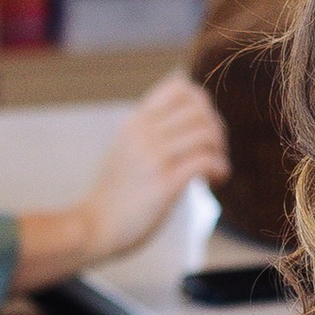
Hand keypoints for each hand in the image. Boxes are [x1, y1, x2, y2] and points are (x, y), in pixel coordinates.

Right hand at [78, 75, 227, 263]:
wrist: (94, 227)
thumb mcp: (126, 149)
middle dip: (217, 130)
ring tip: (215, 169)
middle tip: (214, 151)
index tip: (204, 126)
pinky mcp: (164, 183)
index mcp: (135, 121)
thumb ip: (150, 132)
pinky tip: (215, 180)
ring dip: (220, 151)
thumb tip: (188, 118)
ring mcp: (154, 157)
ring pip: (207, 134)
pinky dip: (220, 168)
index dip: (202, 103)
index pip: (179, 87)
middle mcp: (144, 133)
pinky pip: (206, 161)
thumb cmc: (115, 194)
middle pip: (200, 111)